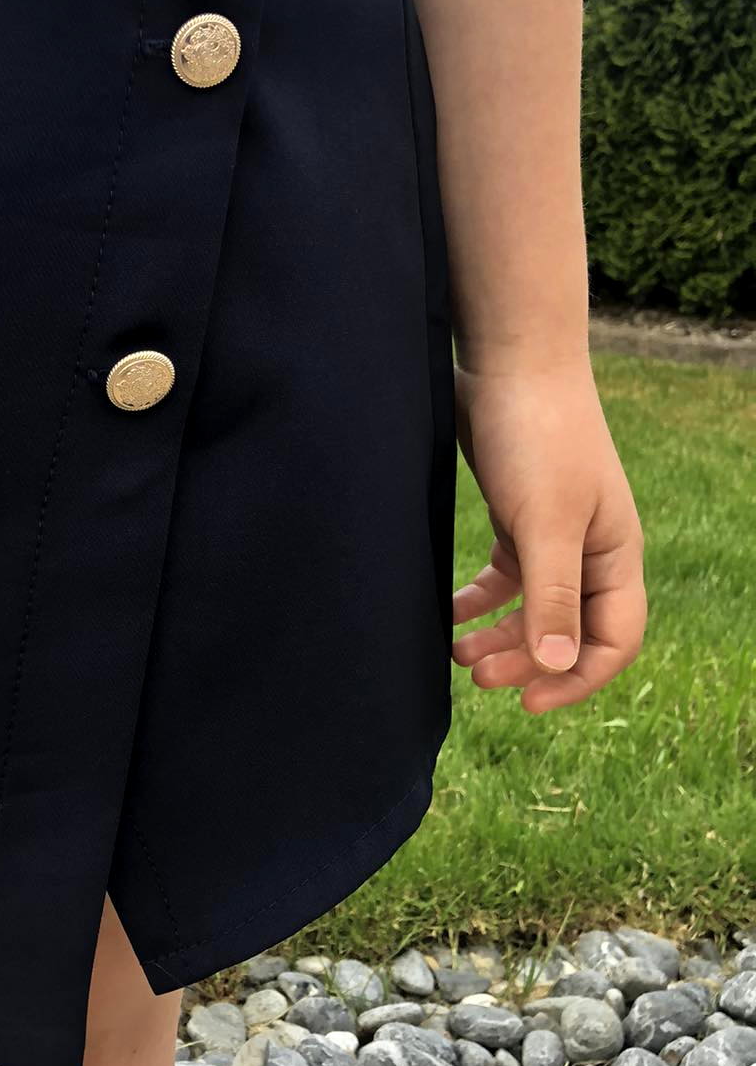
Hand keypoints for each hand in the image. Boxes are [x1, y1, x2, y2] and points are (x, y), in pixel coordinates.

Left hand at [450, 359, 645, 713]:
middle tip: (475, 675)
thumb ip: (552, 594)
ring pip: (533, 607)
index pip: (612, 640)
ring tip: (457, 653)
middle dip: (527, 661)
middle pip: (568, 630)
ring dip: (501, 635)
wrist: (509, 361)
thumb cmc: (537, 436)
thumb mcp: (544, 522)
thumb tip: (557, 664)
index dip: (575, 679)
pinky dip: (480, 600)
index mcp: (615, 555)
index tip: (526, 703)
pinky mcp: (517, 514)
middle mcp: (591, 549)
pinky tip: (450, 613)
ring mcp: (553, 532)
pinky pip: (505, 576)